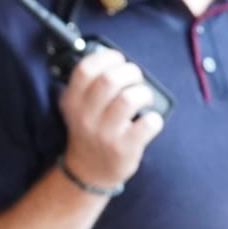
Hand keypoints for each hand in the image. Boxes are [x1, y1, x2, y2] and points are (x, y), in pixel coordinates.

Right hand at [57, 48, 163, 188]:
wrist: (89, 170)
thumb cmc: (91, 130)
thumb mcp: (78, 107)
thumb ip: (90, 84)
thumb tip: (116, 59)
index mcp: (72, 101)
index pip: (85, 69)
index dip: (107, 57)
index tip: (118, 60)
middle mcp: (85, 117)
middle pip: (110, 80)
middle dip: (131, 72)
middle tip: (136, 79)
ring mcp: (104, 134)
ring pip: (129, 99)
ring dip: (143, 93)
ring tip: (144, 99)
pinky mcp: (124, 148)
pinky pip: (148, 124)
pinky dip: (155, 118)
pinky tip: (150, 120)